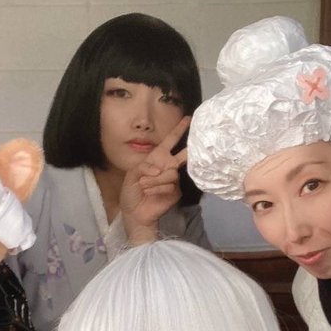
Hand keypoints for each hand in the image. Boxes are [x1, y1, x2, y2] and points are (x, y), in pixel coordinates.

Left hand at [120, 117, 191, 242]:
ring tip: (144, 186)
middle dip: (190, 147)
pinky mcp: (175, 192)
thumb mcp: (132, 173)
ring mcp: (173, 180)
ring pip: (171, 173)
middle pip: (183, 154)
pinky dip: (158, 188)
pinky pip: (171, 185)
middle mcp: (168, 166)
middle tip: (199, 142)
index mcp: (158, 158)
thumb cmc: (131, 191)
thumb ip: (145, 166)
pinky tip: (150, 193)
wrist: (134, 212)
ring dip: (155, 180)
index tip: (188, 118)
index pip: (170, 141)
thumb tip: (160, 168)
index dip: (178, 130)